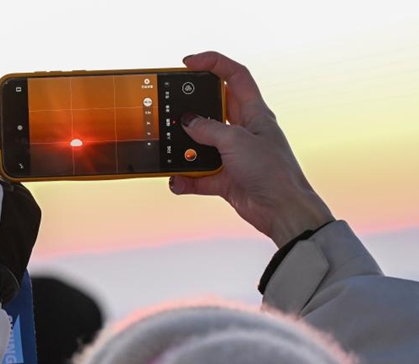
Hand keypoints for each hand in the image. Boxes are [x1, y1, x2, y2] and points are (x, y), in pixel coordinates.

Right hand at [168, 51, 333, 246]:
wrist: (282, 211)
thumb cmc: (272, 172)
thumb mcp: (236, 142)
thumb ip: (208, 129)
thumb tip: (187, 122)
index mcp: (254, 113)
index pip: (234, 77)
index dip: (213, 64)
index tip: (189, 63)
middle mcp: (243, 131)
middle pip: (212, 110)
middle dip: (191, 110)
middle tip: (171, 110)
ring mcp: (233, 155)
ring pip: (201, 144)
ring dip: (185, 149)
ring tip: (171, 150)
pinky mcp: (225, 178)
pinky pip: (198, 175)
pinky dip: (186, 179)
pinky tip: (177, 181)